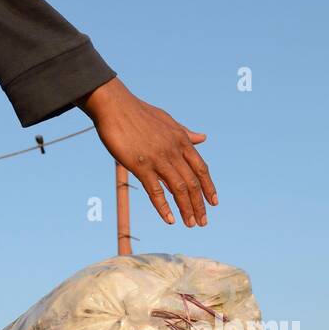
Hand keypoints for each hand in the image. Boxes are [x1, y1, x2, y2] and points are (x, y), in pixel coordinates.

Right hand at [77, 78, 215, 227]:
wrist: (114, 105)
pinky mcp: (140, 165)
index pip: (201, 169)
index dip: (209, 187)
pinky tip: (170, 219)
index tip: (214, 202)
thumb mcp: (168, 121)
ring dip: (186, 209)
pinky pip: (155, 190)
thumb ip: (186, 133)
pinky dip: (164, 207)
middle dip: (200, 204)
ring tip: (191, 224)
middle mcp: (173, 151)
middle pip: (192, 183)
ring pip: (179, 189)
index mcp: (181, 140)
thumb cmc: (138, 113)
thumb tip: (203, 138)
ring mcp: (158, 158)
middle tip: (203, 222)